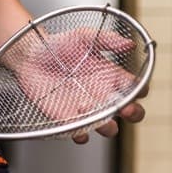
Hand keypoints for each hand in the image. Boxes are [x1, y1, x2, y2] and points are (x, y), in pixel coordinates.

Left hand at [5, 27, 145, 142]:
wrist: (30, 55)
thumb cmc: (57, 45)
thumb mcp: (84, 36)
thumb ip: (108, 40)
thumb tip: (131, 45)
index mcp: (110, 76)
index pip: (135, 88)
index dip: (141, 90)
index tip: (140, 89)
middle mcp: (101, 94)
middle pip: (129, 111)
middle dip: (133, 113)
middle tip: (127, 109)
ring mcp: (86, 109)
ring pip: (107, 126)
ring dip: (107, 125)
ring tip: (96, 113)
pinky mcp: (66, 118)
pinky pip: (79, 133)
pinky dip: (82, 136)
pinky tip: (80, 132)